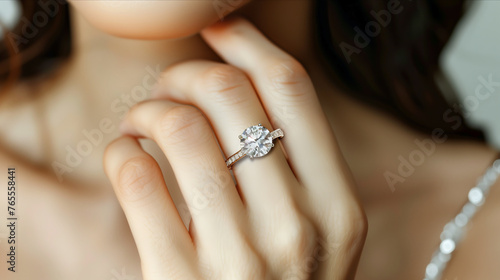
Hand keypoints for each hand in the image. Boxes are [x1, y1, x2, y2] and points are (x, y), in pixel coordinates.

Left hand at [104, 17, 366, 279]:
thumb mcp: (316, 234)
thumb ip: (294, 170)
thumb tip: (238, 86)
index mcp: (339, 207)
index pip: (293, 89)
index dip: (248, 43)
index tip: (218, 28)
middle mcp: (299, 227)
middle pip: (229, 95)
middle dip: (185, 73)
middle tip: (168, 87)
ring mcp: (241, 259)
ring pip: (179, 126)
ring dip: (147, 109)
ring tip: (142, 125)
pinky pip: (137, 176)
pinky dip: (121, 151)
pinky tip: (126, 158)